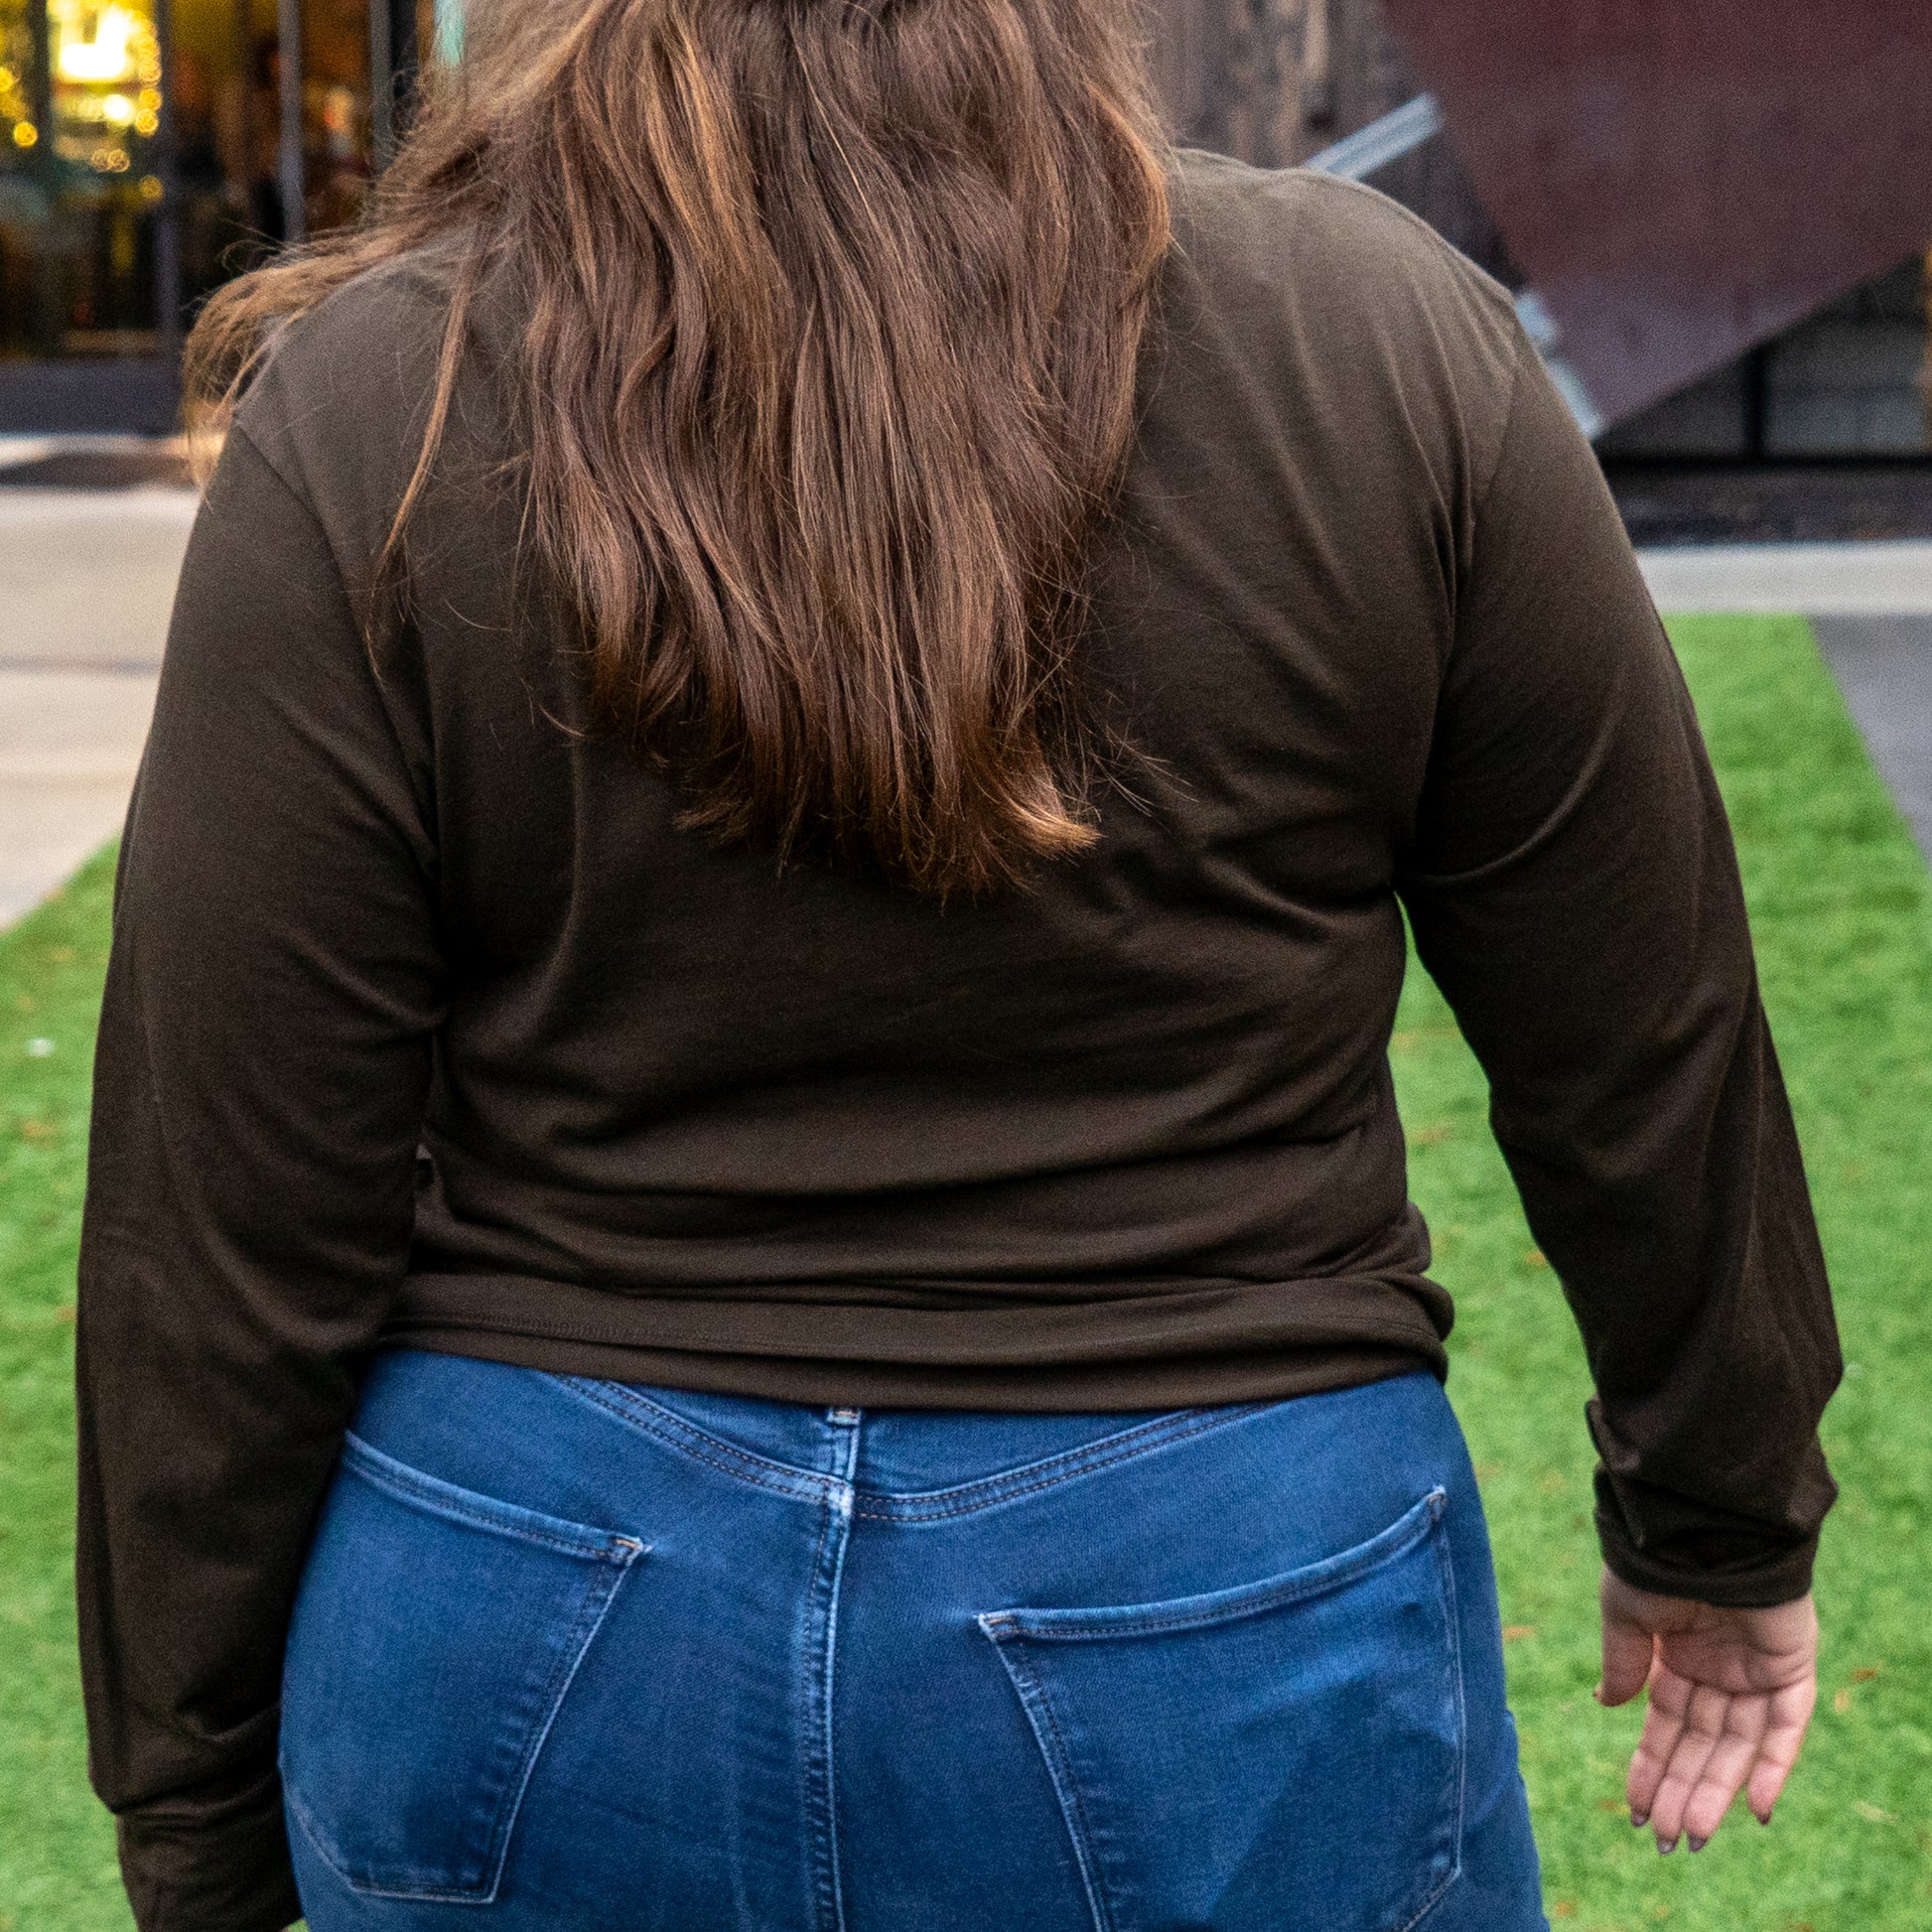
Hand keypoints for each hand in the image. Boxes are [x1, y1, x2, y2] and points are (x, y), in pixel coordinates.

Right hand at [1595, 1566, 1817, 1852]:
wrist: (1702, 1527)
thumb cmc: (1655, 1560)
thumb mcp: (1625, 1616)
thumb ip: (1623, 1663)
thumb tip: (1607, 1705)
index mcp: (1676, 1654)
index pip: (1665, 1724)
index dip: (1651, 1766)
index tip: (1636, 1809)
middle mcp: (1717, 1668)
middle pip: (1700, 1744)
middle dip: (1681, 1791)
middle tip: (1664, 1841)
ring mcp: (1755, 1671)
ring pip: (1737, 1746)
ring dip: (1716, 1792)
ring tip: (1693, 1837)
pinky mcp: (1791, 1669)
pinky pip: (1786, 1729)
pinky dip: (1773, 1768)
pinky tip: (1755, 1811)